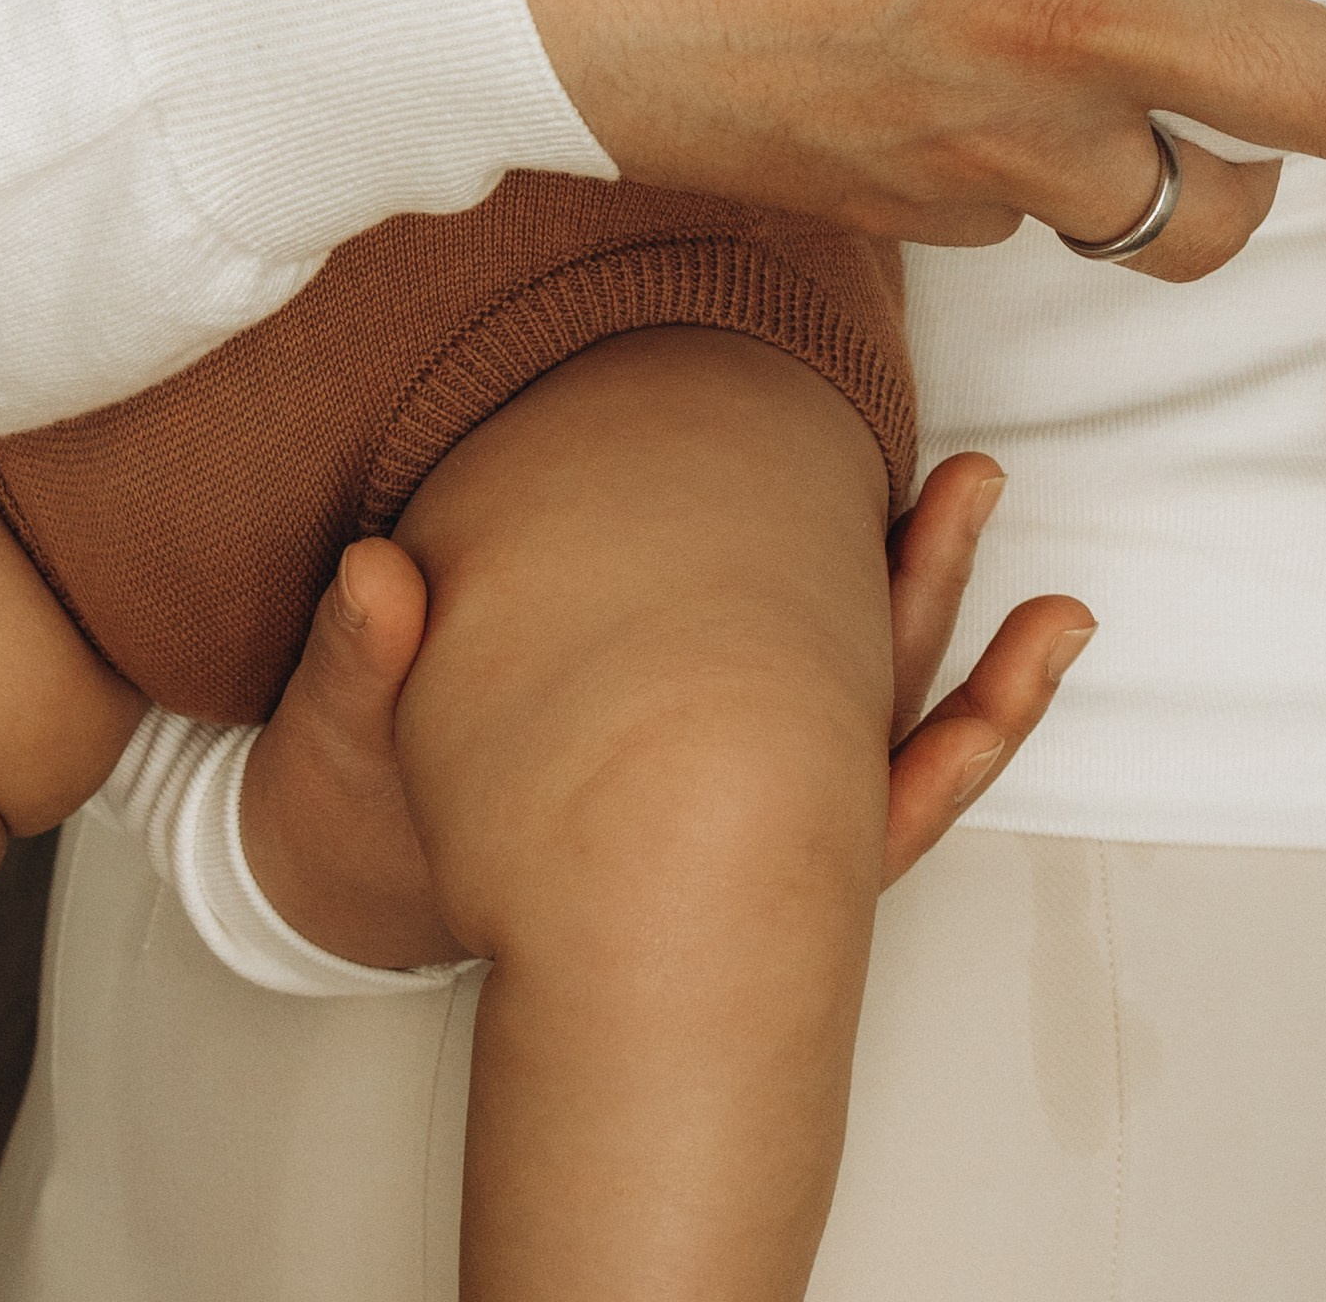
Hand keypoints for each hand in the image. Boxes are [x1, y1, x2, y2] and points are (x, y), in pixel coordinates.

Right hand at [239, 456, 1090, 964]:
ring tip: (982, 490)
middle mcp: (711, 814)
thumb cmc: (366, 793)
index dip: (893, 709)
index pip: (803, 791)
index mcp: (636, 828)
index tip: (924, 564)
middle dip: (928, 599)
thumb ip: (357, 660)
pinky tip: (970, 590)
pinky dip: (926, 669)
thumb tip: (371, 578)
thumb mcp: (343, 738)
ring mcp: (728, 773)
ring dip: (937, 601)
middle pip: (858, 719)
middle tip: (976, 482)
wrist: (359, 843)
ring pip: (869, 707)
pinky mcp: (719, 737)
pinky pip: (849, 715)